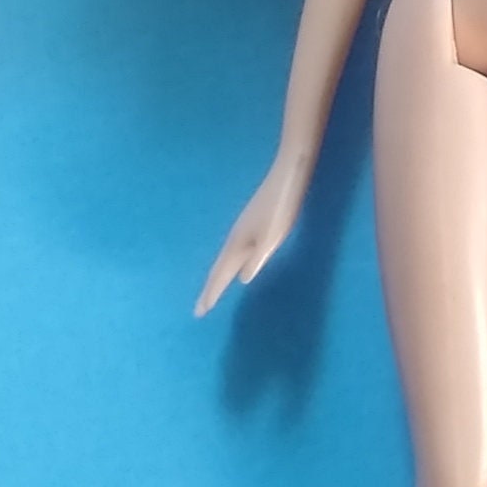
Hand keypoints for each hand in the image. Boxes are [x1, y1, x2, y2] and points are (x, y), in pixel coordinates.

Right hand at [194, 160, 305, 315]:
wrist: (287, 175)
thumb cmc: (282, 206)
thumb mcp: (273, 236)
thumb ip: (258, 257)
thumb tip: (243, 279)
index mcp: (239, 242)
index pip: (221, 274)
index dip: (212, 293)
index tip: (200, 312)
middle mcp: (236, 237)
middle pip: (219, 268)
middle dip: (210, 288)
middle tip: (200, 308)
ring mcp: (243, 229)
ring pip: (226, 258)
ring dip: (219, 276)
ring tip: (213, 290)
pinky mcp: (252, 223)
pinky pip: (235, 250)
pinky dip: (230, 263)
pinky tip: (238, 263)